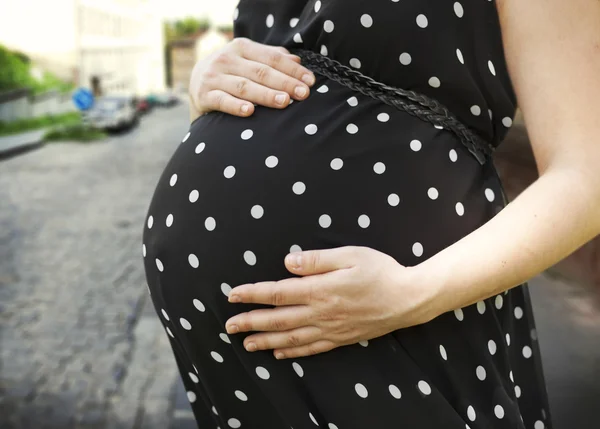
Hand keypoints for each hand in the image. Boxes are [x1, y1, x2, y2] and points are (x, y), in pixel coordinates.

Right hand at [189, 37, 315, 120]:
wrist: (197, 84)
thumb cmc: (232, 73)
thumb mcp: (249, 61)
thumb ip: (271, 59)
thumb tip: (297, 59)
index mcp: (242, 47)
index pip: (272, 58)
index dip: (293, 69)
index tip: (310, 82)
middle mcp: (226, 59)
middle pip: (261, 72)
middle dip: (285, 83)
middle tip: (303, 94)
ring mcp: (214, 77)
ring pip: (244, 86)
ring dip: (266, 95)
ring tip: (284, 102)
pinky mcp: (203, 95)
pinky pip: (222, 101)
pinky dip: (235, 106)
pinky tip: (249, 111)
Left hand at [225, 246, 438, 358]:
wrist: (408, 298)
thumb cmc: (380, 271)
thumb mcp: (350, 255)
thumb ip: (316, 260)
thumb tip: (286, 263)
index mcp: (321, 290)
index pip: (278, 292)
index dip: (252, 294)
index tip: (232, 295)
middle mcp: (321, 313)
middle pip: (278, 319)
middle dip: (250, 322)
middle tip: (228, 327)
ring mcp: (331, 329)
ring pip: (290, 338)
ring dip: (265, 340)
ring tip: (246, 344)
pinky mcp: (341, 339)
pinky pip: (311, 348)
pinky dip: (292, 352)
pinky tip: (278, 353)